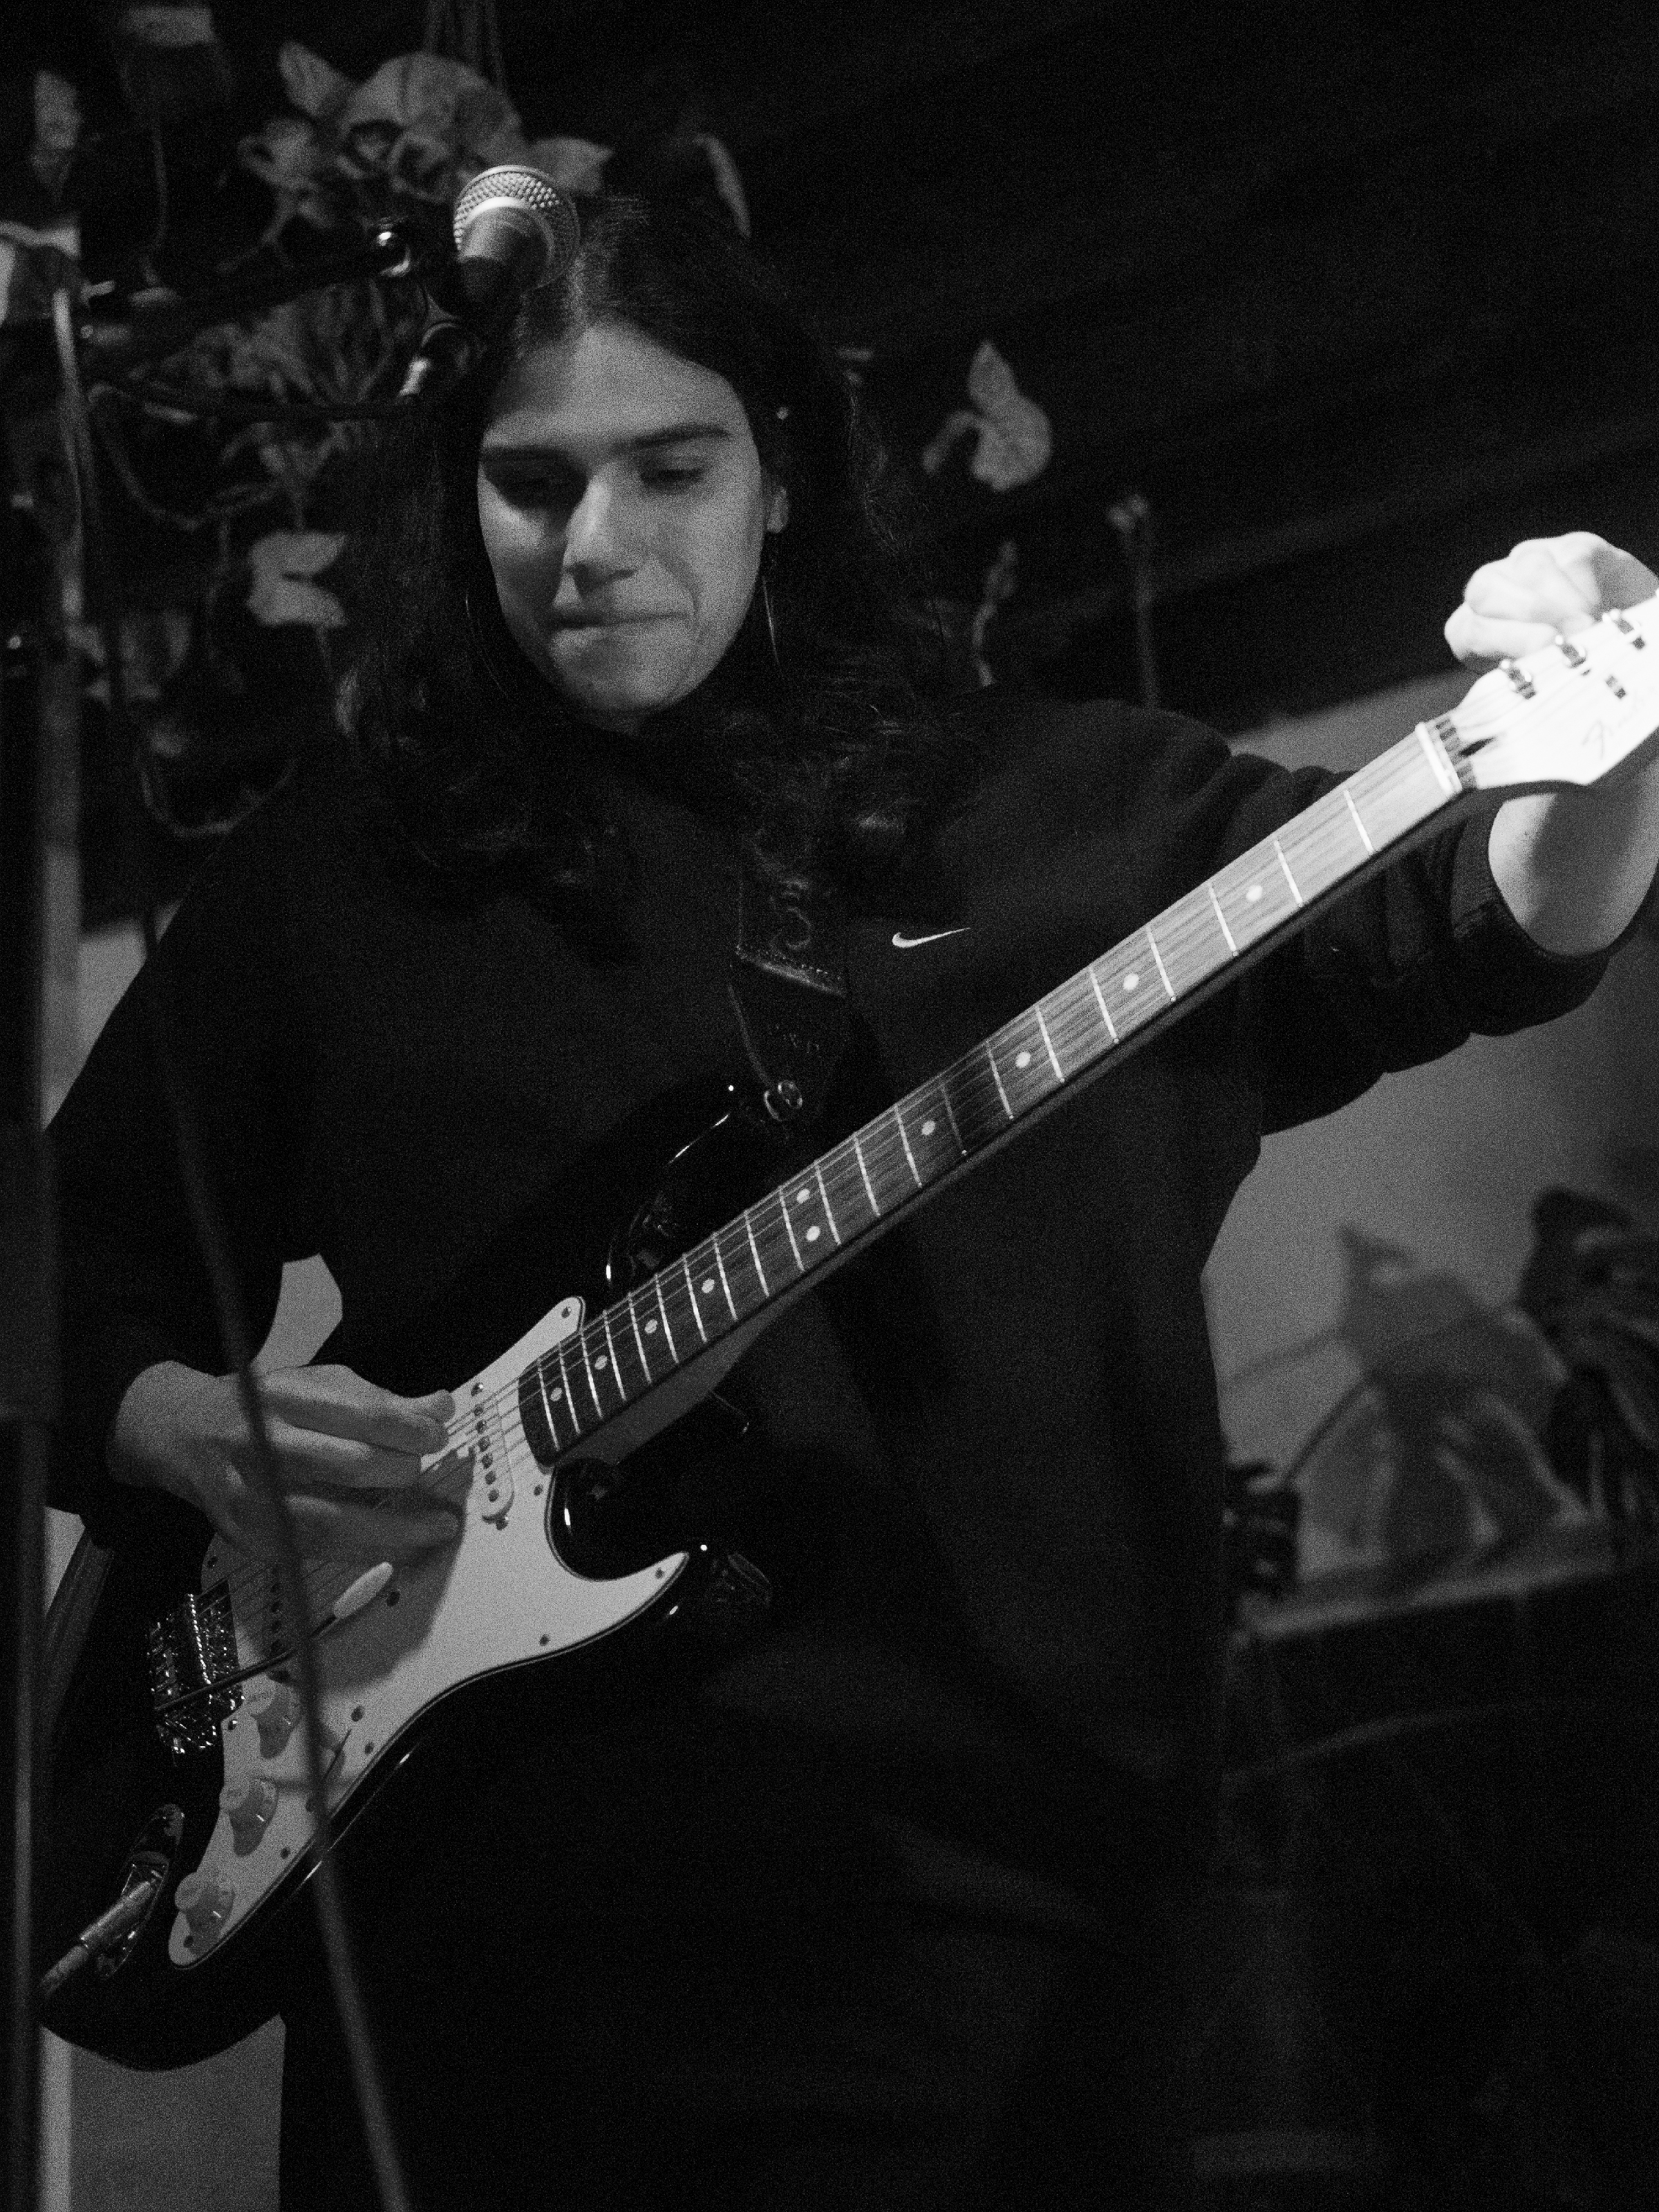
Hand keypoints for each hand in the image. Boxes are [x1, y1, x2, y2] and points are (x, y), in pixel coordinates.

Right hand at [111, 1360, 460, 1563]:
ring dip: (396, 1528)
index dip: (409, 1429)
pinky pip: (319, 1550)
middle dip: (401, 1471)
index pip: (361, 1414)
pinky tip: (398, 1546)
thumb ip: (378, 1399)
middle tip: (423, 1471)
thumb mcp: (315, 1384)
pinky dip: (365, 1550)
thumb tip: (440, 1407)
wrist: (185, 1436)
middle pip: (349, 1466)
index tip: (436, 1435)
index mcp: (284, 1396)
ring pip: (335, 1520)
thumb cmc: (265, 1407)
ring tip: (437, 1526)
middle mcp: (263, 1445)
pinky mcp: (250, 1536)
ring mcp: (252, 1496)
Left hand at [1445, 531, 1658, 670]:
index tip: (1544, 650)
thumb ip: (1532, 678)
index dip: (1504, 640)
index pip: (1469, 631)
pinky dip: (1586, 587)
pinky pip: (1570, 558)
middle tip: (1569, 636)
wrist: (1622, 636)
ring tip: (1589, 629)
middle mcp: (1491, 591)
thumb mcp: (1545, 680)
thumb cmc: (1573, 666)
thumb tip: (1542, 678)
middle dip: (1529, 613)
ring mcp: (1527, 563)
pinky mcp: (1570, 547)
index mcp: (1472, 632)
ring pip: (1529, 567)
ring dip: (1561, 602)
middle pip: (1484, 590)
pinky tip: (1601, 611)